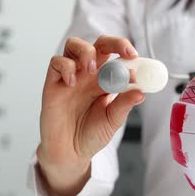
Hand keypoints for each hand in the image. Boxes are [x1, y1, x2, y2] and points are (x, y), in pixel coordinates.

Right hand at [37, 36, 143, 195]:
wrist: (70, 152)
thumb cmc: (92, 134)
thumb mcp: (113, 120)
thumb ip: (124, 105)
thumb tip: (141, 92)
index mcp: (107, 80)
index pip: (118, 57)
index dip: (128, 53)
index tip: (137, 58)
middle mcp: (89, 74)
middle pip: (100, 44)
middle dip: (114, 43)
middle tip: (125, 53)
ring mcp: (71, 76)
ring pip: (74, 45)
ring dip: (86, 51)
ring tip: (92, 69)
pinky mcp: (53, 83)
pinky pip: (56, 62)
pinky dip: (66, 67)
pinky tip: (72, 83)